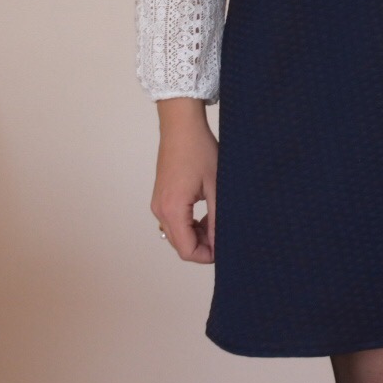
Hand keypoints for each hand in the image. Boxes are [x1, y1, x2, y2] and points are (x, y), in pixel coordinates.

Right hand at [151, 97, 217, 262]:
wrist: (181, 127)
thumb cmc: (199, 150)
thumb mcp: (216, 187)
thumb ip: (217, 219)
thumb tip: (220, 243)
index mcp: (173, 210)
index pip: (186, 250)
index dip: (206, 255)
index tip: (224, 247)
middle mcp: (160, 210)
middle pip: (180, 245)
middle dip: (202, 246)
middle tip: (223, 233)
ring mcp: (158, 204)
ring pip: (176, 234)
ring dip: (196, 235)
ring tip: (216, 221)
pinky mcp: (161, 198)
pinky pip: (173, 221)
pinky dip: (189, 224)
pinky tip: (205, 214)